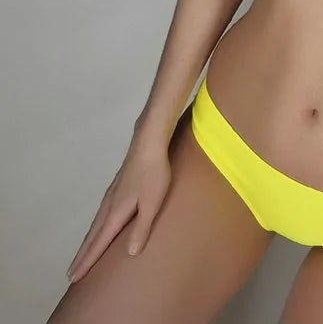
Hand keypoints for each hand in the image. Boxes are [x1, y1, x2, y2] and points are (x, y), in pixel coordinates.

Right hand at [66, 135, 170, 283]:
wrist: (148, 143)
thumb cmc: (154, 174)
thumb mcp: (153, 202)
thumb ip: (142, 227)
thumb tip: (130, 253)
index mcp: (116, 212)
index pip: (98, 242)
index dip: (87, 261)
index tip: (74, 277)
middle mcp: (108, 206)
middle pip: (92, 235)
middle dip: (82, 255)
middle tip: (71, 274)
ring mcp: (111, 195)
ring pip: (95, 224)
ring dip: (87, 242)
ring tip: (82, 255)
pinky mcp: (116, 187)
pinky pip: (100, 214)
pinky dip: (95, 228)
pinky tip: (100, 226)